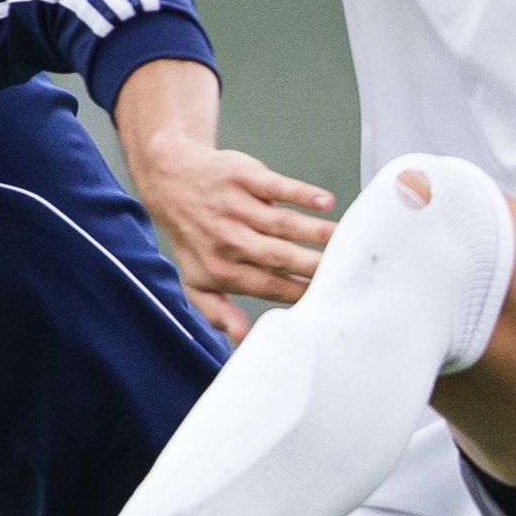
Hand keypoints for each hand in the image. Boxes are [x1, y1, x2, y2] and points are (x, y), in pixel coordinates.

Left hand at [131, 130, 334, 345]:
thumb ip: (218, 312)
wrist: (170, 181)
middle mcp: (229, 240)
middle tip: (345, 272)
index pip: (270, 286)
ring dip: (316, 232)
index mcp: (222, 269)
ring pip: (282, 223)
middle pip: (279, 257)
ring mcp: (237, 207)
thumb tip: (243, 338)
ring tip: (345, 240)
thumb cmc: (193, 237)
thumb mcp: (196, 281)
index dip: (300, 292)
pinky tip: (326, 202)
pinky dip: (302, 194)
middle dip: (313, 266)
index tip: (329, 298)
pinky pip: (276, 187)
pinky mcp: (244, 177)